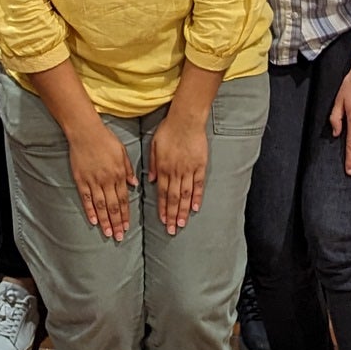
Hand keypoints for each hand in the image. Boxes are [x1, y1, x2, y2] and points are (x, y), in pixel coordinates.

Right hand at [64, 120, 136, 242]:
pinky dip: (90, 210)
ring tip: (108, 233)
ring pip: (100, 205)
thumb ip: (128, 169)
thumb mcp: (122, 152)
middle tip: (119, 236)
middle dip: (117, 222)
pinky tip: (94, 221)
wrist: (85, 132)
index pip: (123, 199)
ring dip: (105, 221)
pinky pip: (86, 198)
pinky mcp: (81, 179)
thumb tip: (134, 184)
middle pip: (113, 206)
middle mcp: (107, 180)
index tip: (127, 227)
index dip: (125, 214)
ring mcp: (93, 181)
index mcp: (119, 174)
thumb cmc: (105, 139)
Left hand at [151, 111, 210, 233]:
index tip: (162, 221)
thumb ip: (152, 164)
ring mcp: (189, 170)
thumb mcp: (154, 145)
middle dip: (172, 215)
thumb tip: (150, 180)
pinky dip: (197, 197)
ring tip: (182, 224)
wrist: (186, 119)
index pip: (161, 193)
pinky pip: (198, 185)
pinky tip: (195, 208)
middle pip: (173, 198)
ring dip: (183, 210)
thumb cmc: (168, 130)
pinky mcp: (200, 165)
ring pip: (185, 194)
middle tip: (171, 230)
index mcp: (163, 168)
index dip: (162, 208)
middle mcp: (175, 172)